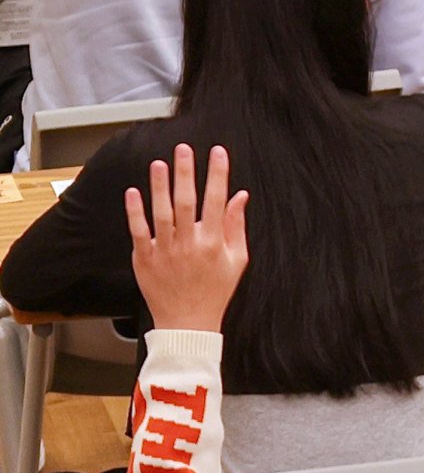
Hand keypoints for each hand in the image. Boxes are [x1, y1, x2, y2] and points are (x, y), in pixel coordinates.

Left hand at [123, 142, 246, 335]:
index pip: (217, 202)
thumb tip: (240, 197)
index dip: (218, 175)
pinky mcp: (145, 258)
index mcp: (214, 243)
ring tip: (159, 163)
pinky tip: (134, 191)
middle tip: (184, 150)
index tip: (217, 153)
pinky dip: (135, 211)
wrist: (188, 322)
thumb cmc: (215, 291)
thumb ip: (237, 227)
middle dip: (186, 173)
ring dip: (160, 186)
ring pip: (161, 212)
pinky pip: (139, 230)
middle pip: (187, 202)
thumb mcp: (237, 261)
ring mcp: (165, 250)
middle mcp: (190, 244)